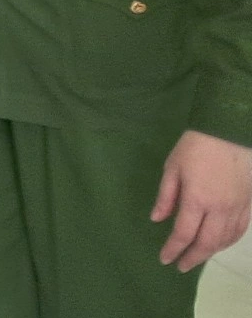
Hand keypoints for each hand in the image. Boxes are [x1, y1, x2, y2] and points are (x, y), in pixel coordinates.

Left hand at [154, 130, 251, 271]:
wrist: (230, 132)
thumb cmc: (196, 147)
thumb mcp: (172, 167)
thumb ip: (166, 196)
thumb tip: (156, 219)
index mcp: (197, 200)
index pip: (184, 233)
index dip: (173, 249)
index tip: (165, 259)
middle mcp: (219, 210)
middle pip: (207, 243)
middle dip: (193, 257)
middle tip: (182, 266)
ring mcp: (237, 209)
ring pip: (225, 240)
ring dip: (211, 252)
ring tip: (198, 256)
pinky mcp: (248, 204)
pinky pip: (239, 230)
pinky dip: (229, 241)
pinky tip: (220, 243)